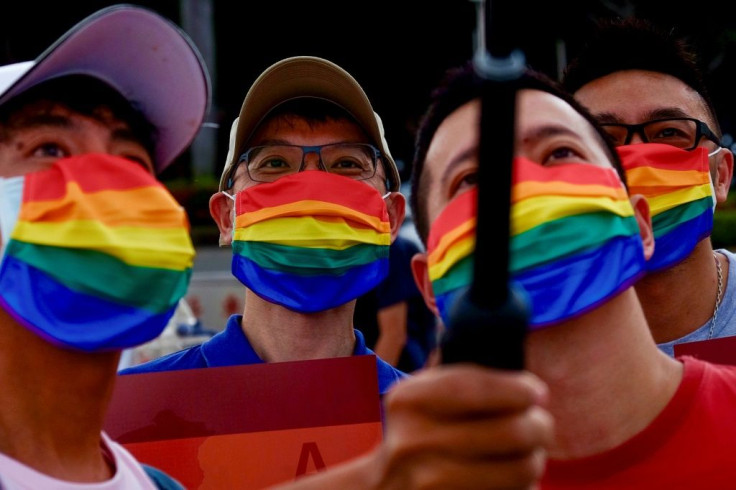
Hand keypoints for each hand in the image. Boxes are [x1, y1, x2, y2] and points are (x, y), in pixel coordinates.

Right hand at [274, 364, 551, 489]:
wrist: (384, 488)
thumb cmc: (418, 431)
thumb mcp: (422, 395)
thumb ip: (461, 377)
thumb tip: (519, 362)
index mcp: (408, 400)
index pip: (476, 387)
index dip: (517, 389)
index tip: (537, 393)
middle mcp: (413, 441)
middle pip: (511, 431)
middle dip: (539, 426)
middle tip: (541, 425)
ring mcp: (428, 484)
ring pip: (520, 470)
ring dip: (535, 460)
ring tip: (529, 454)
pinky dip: (523, 488)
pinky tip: (512, 480)